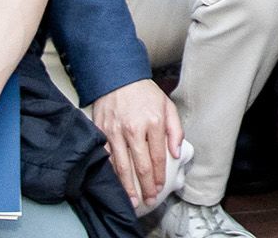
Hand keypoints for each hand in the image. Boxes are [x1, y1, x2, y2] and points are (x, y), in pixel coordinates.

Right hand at [89, 78, 183, 213]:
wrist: (117, 77)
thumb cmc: (144, 93)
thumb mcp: (167, 105)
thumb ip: (175, 130)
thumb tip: (176, 154)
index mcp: (153, 121)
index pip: (158, 156)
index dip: (160, 175)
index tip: (160, 187)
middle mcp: (133, 128)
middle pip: (141, 165)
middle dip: (146, 186)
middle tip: (149, 199)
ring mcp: (115, 131)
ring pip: (122, 165)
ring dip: (128, 186)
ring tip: (133, 200)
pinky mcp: (101, 132)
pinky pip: (106, 157)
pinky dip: (111, 173)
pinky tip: (115, 183)